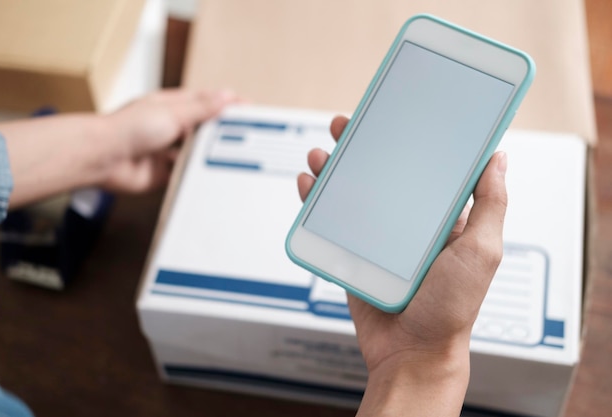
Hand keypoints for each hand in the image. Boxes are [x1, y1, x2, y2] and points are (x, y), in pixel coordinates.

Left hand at [100, 89, 236, 192]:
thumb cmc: (127, 129)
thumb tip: (227, 96)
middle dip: (221, 132)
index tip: (248, 109)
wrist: (104, 158)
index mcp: (170, 106)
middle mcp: (169, 127)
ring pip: (196, 152)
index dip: (226, 105)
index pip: (205, 102)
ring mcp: (166, 150)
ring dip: (209, 154)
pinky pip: (186, 173)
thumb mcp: (172, 113)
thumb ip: (202, 108)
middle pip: (203, 128)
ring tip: (233, 157)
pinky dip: (197, 174)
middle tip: (246, 136)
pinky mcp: (164, 173)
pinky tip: (211, 175)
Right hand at [297, 116, 507, 415]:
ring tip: (321, 153)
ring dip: (333, 168)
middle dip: (360, 146)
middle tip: (344, 124)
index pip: (421, 166)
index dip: (405, 138)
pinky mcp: (353, 254)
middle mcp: (408, 223)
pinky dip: (316, 201)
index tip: (392, 113)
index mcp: (441, 217)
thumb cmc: (451, 308)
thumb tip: (497, 157)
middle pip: (380, 172)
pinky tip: (308, 184)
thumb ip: (490, 205)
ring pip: (351, 192)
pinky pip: (331, 221)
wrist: (411, 352)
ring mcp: (378, 238)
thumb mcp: (482, 251)